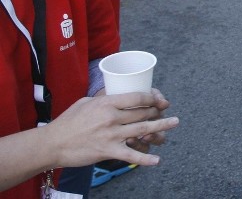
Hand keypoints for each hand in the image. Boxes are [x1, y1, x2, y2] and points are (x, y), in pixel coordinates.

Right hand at [44, 90, 178, 168]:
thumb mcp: (86, 102)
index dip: (152, 98)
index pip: (137, 97)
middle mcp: (111, 117)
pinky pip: (130, 154)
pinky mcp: (108, 151)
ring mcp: (111, 135)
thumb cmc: (68, 122)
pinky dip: (145, 158)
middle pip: (143, 113)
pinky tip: (157, 160)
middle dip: (158, 112)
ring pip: (143, 130)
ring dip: (161, 127)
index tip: (159, 100)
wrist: (52, 144)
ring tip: (174, 123)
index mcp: (107, 103)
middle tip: (167, 112)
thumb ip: (105, 99)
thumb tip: (118, 96)